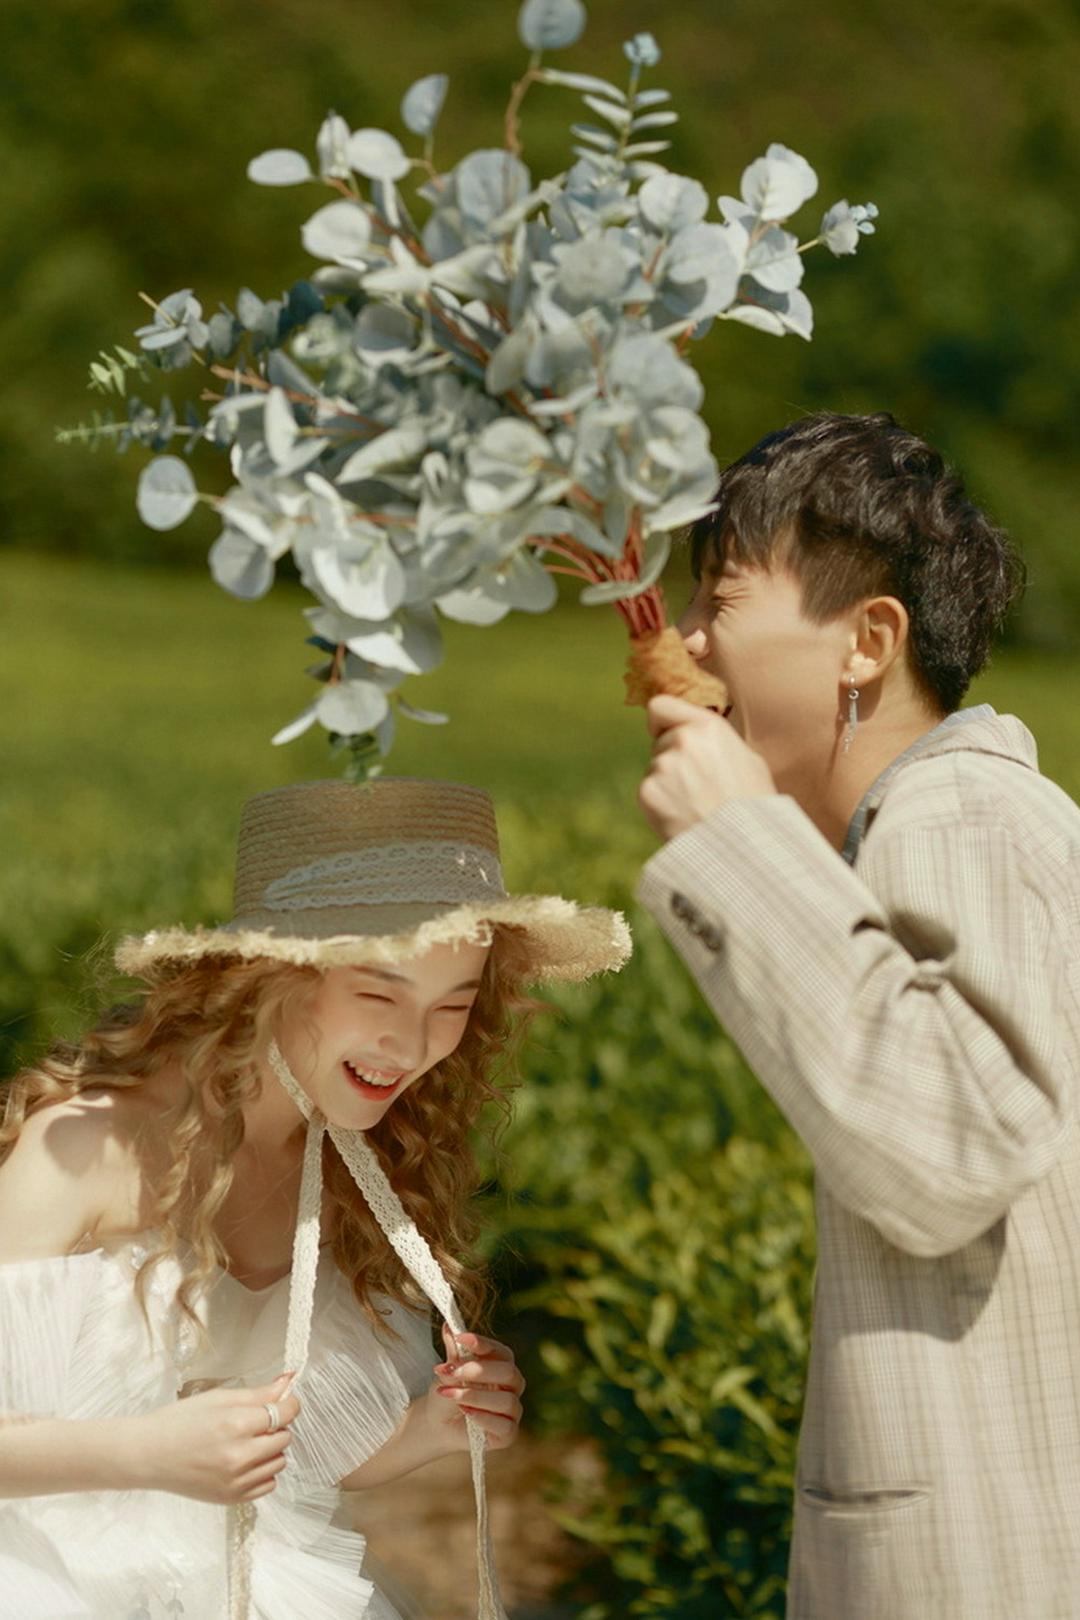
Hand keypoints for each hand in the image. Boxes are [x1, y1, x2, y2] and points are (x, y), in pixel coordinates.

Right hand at [121, 1372, 300, 1503]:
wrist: (149, 1456)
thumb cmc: (180, 1421)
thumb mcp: (219, 1398)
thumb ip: (258, 1393)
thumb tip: (289, 1382)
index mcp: (236, 1425)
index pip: (286, 1413)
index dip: (288, 1403)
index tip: (283, 1400)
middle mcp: (239, 1456)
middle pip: (285, 1437)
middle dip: (276, 1426)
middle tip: (253, 1421)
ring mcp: (236, 1481)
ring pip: (279, 1461)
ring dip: (270, 1449)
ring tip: (245, 1442)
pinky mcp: (232, 1498)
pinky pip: (268, 1484)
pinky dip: (262, 1472)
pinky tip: (242, 1461)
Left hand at [428, 1324, 524, 1452]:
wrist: (436, 1423)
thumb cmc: (447, 1392)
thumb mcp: (447, 1370)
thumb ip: (453, 1352)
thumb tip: (449, 1325)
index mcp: (502, 1365)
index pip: (501, 1351)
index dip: (482, 1343)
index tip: (459, 1337)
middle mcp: (513, 1386)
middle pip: (509, 1373)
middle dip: (479, 1371)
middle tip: (452, 1372)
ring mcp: (512, 1411)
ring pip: (507, 1400)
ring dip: (475, 1396)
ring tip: (450, 1394)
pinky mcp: (508, 1434)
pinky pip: (505, 1426)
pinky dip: (484, 1418)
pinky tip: (465, 1412)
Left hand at [639, 694, 775, 840]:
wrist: (741, 845)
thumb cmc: (751, 804)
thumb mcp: (747, 759)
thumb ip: (715, 739)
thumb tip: (693, 732)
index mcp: (708, 727)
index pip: (660, 706)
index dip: (661, 721)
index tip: (664, 732)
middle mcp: (682, 740)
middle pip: (660, 742)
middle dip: (673, 759)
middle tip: (697, 786)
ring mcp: (662, 766)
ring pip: (655, 768)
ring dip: (668, 783)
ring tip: (695, 804)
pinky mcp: (647, 792)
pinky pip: (648, 790)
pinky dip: (660, 803)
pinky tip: (683, 815)